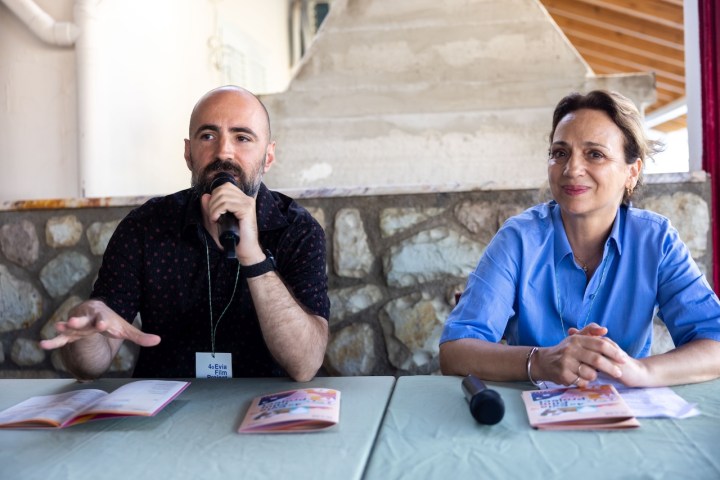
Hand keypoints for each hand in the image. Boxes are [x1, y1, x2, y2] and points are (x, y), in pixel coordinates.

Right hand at [40, 300, 160, 349]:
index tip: (105, 326)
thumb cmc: (111, 321)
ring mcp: (78, 326)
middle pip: (84, 321)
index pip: (104, 320)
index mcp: (103, 318)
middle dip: (79, 322)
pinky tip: (42, 345)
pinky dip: (53, 342)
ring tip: (58, 326)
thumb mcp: (125, 328)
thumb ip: (140, 336)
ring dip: (64, 327)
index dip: (104, 323)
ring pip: (70, 327)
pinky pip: (60, 338)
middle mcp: (89, 320)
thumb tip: (159, 340)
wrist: (94, 310)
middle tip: (73, 322)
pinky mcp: (70, 334)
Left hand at [201, 184, 263, 263]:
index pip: (225, 186)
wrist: (244, 250)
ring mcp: (247, 203)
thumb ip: (210, 209)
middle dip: (212, 202)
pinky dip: (217, 211)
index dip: (214, 196)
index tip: (213, 211)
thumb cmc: (232, 237)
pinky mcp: (247, 209)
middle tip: (212, 216)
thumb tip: (205, 196)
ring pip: (223, 196)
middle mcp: (246, 198)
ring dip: (213, 208)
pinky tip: (217, 220)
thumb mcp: (216, 222)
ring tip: (214, 219)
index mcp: (241, 199)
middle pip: (223, 189)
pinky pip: (227, 204)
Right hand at [536, 327, 626, 386]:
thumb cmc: (565, 350)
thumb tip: (605, 329)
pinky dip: (585, 382)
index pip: (600, 344)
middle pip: (597, 360)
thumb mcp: (576, 337)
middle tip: (619, 373)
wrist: (544, 361)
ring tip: (593, 374)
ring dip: (595, 375)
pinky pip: (582, 382)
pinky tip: (582, 378)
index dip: (614, 352)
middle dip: (611, 367)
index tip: (623, 359)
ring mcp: (566, 363)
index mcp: (577, 339)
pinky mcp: (563, 375)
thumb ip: (591, 331)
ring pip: (590, 373)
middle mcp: (570, 350)